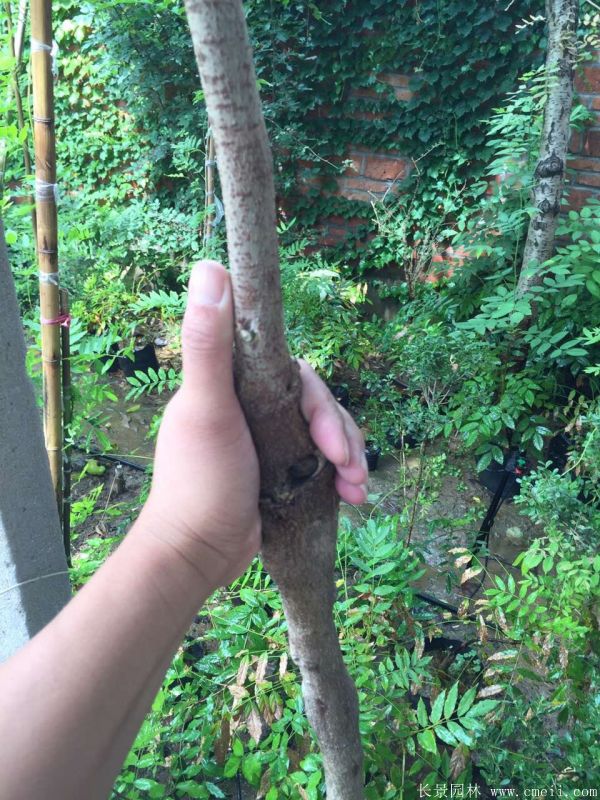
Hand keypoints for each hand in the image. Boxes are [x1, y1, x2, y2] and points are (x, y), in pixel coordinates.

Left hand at [143, 261, 367, 589]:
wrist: (198, 554)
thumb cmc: (198, 481)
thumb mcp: (206, 408)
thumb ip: (208, 342)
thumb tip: (209, 266)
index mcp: (234, 385)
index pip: (293, 372)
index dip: (318, 398)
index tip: (327, 434)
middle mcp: (252, 407)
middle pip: (316, 403)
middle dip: (341, 433)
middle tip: (350, 466)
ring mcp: (268, 440)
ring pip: (325, 432)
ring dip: (350, 455)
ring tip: (358, 487)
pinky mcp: (281, 471)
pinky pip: (323, 461)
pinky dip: (342, 475)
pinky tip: (353, 497)